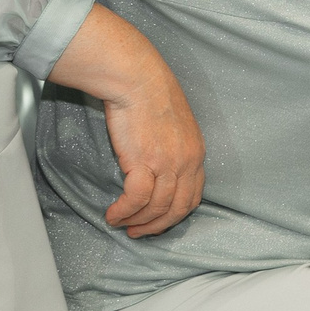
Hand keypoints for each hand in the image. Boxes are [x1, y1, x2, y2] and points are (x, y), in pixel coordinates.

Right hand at [102, 73, 206, 237]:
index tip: (157, 220)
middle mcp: (188, 162)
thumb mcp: (174, 123)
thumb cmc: (149, 93)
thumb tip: (156, 166)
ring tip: (120, 223)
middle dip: (157, 226)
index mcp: (196, 152)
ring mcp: (169, 163)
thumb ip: (172, 147)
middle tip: (138, 232)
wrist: (137, 78)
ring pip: (157, 208)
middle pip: (177, 209)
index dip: (174, 214)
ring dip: (137, 222)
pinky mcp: (146, 162)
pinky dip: (124, 211)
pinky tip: (113, 213)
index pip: (193, 196)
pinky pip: (137, 199)